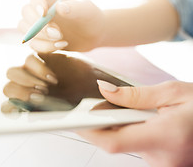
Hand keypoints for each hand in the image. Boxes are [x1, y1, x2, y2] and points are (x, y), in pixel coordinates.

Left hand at [3, 53, 103, 109]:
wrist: (88, 81)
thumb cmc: (73, 97)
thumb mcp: (60, 109)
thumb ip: (44, 112)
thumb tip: (29, 116)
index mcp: (25, 102)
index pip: (7, 107)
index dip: (11, 108)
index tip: (24, 109)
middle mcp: (23, 86)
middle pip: (7, 88)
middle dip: (21, 92)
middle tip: (40, 94)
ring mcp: (28, 71)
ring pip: (12, 72)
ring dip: (27, 79)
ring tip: (47, 85)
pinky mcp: (37, 57)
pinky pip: (28, 59)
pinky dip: (39, 69)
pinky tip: (52, 77)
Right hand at [19, 0, 105, 51]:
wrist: (93, 34)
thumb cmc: (90, 17)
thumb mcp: (87, 10)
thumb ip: (75, 7)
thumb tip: (59, 8)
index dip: (36, 2)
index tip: (44, 13)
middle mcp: (39, 5)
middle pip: (26, 11)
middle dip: (39, 25)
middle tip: (56, 33)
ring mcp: (36, 21)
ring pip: (24, 28)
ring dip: (40, 37)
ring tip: (61, 40)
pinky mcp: (37, 36)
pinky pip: (32, 42)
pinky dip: (44, 47)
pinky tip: (61, 45)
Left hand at [77, 80, 192, 166]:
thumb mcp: (173, 92)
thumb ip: (136, 95)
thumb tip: (104, 91)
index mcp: (166, 136)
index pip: (113, 141)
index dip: (89, 131)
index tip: (76, 118)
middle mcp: (164, 158)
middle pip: (116, 142)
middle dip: (104, 123)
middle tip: (102, 104)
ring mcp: (163, 165)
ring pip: (126, 144)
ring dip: (121, 126)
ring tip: (134, 110)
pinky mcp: (162, 164)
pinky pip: (137, 147)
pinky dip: (132, 132)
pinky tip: (142, 120)